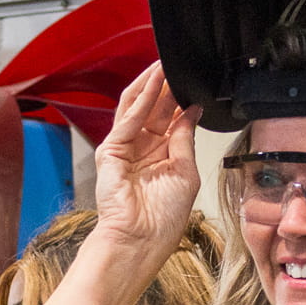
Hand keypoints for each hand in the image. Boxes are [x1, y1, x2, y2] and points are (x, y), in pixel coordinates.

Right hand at [92, 64, 201, 259]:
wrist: (140, 240)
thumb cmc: (163, 218)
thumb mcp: (186, 173)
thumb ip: (185, 139)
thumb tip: (192, 112)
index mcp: (163, 158)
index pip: (172, 121)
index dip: (182, 101)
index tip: (195, 84)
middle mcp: (143, 150)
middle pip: (155, 110)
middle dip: (168, 88)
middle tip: (180, 67)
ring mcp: (125, 148)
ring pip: (138, 107)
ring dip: (152, 85)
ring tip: (166, 65)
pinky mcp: (111, 149)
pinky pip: (128, 117)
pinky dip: (143, 97)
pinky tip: (155, 82)